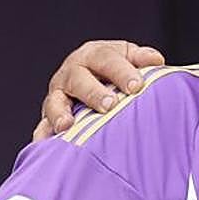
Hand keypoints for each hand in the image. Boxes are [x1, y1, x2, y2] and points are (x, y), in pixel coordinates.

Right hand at [33, 41, 164, 140]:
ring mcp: (57, 94)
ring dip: (60, 113)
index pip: (106, 59)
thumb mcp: (129, 57)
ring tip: (67, 125)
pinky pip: (42, 126)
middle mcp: (71, 72)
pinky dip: (43, 135)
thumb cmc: (117, 69)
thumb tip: (156, 60)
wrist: (95, 77)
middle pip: (78, 79)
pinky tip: (46, 144)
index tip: (136, 86)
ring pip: (54, 102)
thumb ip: (141, 58)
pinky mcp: (49, 116)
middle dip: (93, 92)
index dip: (121, 71)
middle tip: (109, 105)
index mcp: (94, 55)